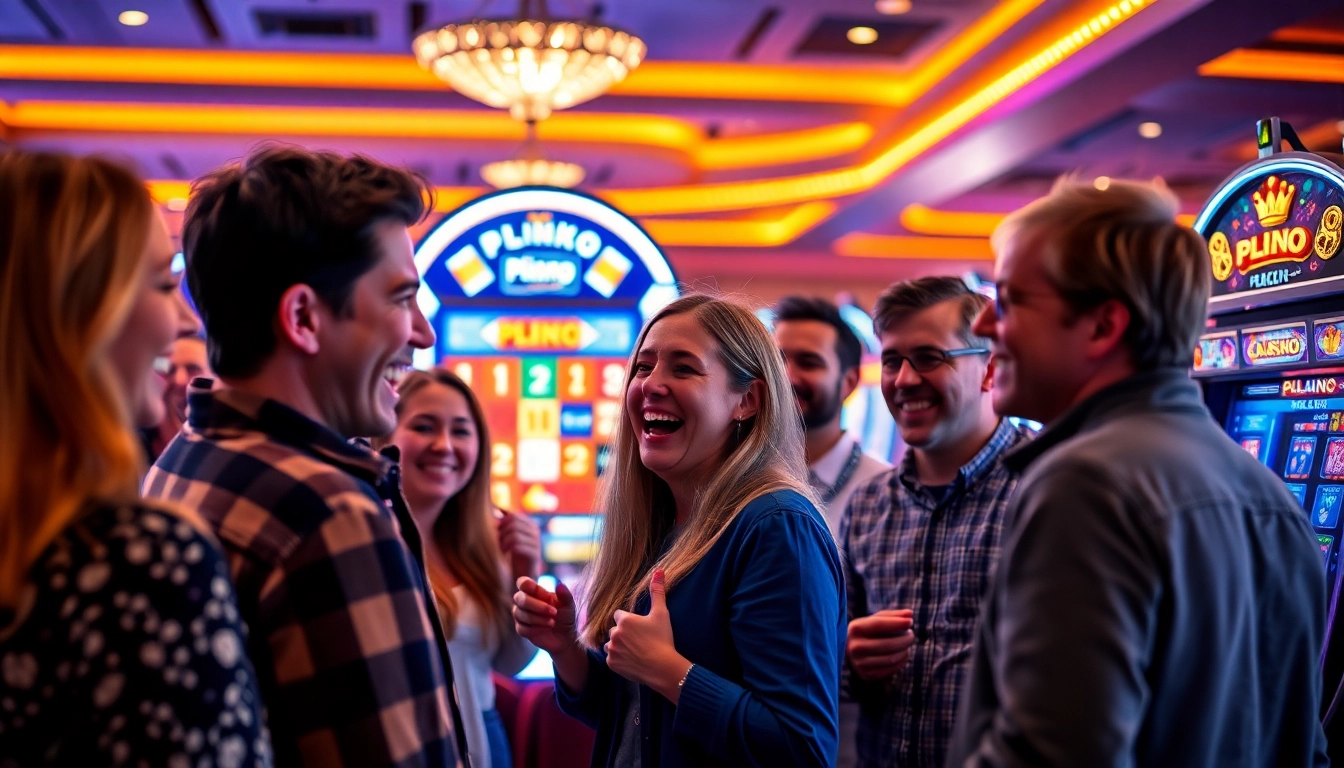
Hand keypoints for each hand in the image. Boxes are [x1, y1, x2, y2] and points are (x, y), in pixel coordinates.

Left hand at [497, 511, 540, 580]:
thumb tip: (496, 507)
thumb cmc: (513, 554)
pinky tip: (504, 554)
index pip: (513, 516)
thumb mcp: (509, 535)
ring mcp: (537, 542)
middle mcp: (536, 531)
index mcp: (530, 524)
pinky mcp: (535, 554)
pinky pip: (518, 546)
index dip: (501, 523)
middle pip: (513, 523)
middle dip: (502, 532)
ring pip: (515, 534)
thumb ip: (506, 522)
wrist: (521, 574)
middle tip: (497, 542)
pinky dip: (507, 549)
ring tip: (500, 548)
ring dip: (503, 541)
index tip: (496, 533)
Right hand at [512, 576, 578, 655]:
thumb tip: (559, 585)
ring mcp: (521, 615)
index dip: (527, 585)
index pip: (523, 583)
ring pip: (520, 614)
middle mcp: (524, 601)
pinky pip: (522, 628)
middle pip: (519, 598)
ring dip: (538, 619)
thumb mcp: (568, 604)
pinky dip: (535, 629)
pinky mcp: (521, 629)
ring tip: (553, 622)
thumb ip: (564, 594)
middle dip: (536, 605)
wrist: (565, 636)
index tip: (542, 593)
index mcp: (534, 591)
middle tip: (554, 612)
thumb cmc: (565, 615)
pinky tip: (547, 629)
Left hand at [604, 570, 689, 700]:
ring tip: (635, 651)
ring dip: (619, 646)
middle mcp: (614, 633)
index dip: (629, 621)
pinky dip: (619, 659)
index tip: (640, 628)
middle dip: (624, 633)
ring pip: (611, 644)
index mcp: (624, 620)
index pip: (619, 615)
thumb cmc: (663, 639)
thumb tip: (659, 570)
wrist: (663, 668)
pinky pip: (611, 658)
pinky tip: (632, 660)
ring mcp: (611, 649)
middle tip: (640, 640)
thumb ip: (657, 591)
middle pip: (615, 630)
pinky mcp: (611, 663)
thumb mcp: (662, 614)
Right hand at [846, 609, 915, 680]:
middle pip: (887, 644)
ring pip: (890, 659)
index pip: (878, 624)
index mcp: (855, 629)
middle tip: (911, 635)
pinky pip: (890, 670)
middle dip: (905, 640)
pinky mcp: (865, 675)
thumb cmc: (867, 632)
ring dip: (904, 651)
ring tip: (907, 646)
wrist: (848, 651)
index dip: (896, 623)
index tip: (910, 622)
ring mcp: (859, 663)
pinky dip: (901, 662)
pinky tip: (902, 655)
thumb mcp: (875, 620)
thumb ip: (893, 616)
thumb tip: (910, 614)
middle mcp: (854, 646)